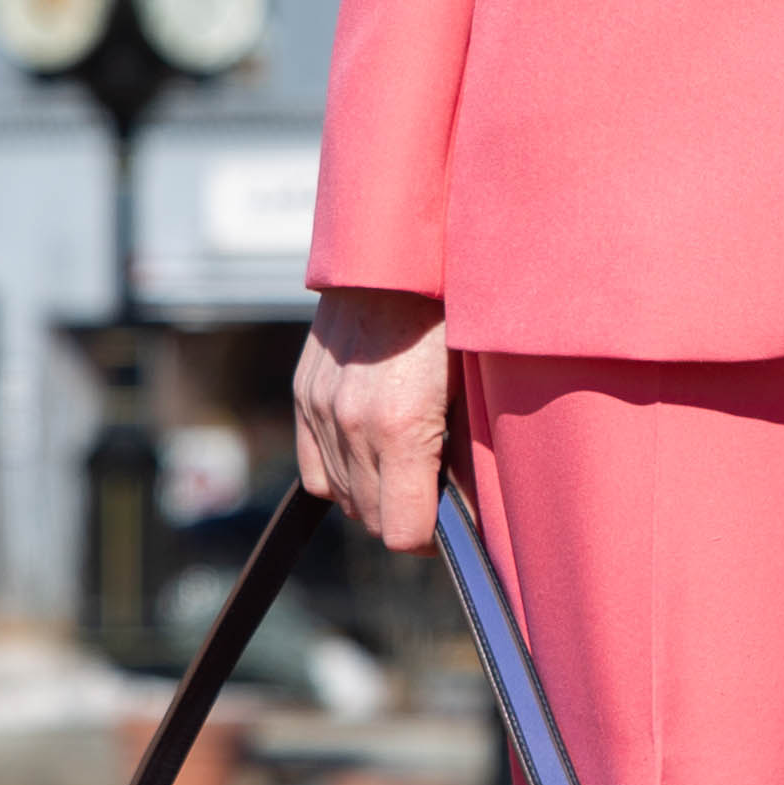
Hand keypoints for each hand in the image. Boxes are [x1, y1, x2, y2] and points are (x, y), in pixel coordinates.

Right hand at [295, 286, 453, 552]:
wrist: (401, 247)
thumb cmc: (458, 313)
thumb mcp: (478, 385)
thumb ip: (468, 452)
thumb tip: (470, 508)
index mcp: (401, 425)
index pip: (402, 532)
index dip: (431, 537)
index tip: (452, 522)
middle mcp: (351, 423)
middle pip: (371, 520)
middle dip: (406, 515)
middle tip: (438, 491)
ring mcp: (320, 407)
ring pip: (341, 497)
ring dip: (375, 493)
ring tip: (411, 464)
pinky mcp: (305, 393)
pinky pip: (314, 468)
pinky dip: (343, 471)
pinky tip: (374, 452)